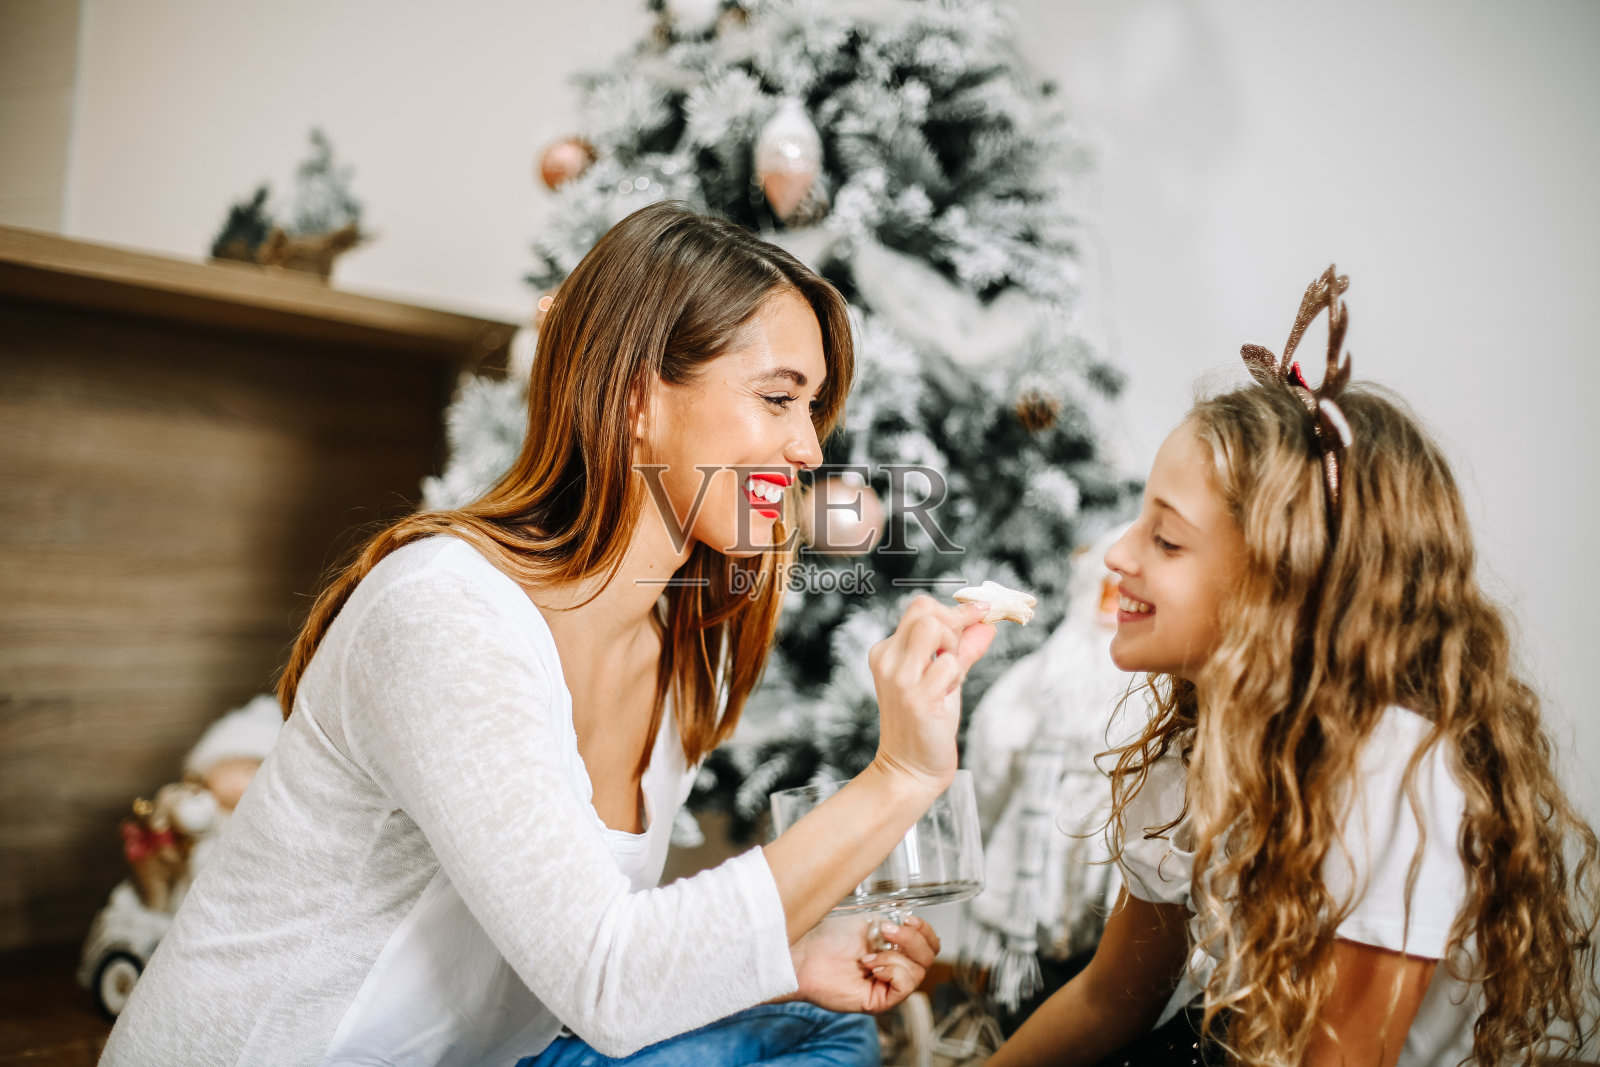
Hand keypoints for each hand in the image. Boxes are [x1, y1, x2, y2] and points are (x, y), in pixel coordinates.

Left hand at [788, 915, 942, 1014]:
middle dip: (913, 940)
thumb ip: (894, 925)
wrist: (806, 953)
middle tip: (887, 930)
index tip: (910, 919)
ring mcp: (887, 986)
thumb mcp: (868, 922)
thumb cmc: (829, 937)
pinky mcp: (879, 1001)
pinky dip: (892, 971)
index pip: (929, 946)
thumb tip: (912, 926)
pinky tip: (871, 965)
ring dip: (896, 955)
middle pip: (929, 958)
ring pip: (918, 972)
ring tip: (870, 953)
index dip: (926, 932)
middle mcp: (894, 968)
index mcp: (895, 949)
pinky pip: (904, 987)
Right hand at [869, 597, 995, 790]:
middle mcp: (887, 659)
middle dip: (954, 625)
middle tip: (956, 656)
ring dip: (953, 649)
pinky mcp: (915, 696)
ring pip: (934, 628)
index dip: (955, 610)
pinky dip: (956, 677)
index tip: (982, 611)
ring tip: (949, 678)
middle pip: (926, 611)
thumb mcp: (945, 679)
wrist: (909, 770)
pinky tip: (945, 697)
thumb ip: (964, 650)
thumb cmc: (926, 725)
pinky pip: (948, 664)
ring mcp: (899, 677)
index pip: (920, 607)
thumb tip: (988, 624)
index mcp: (888, 652)